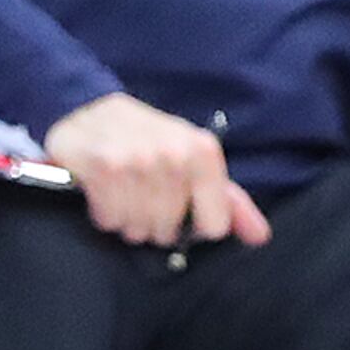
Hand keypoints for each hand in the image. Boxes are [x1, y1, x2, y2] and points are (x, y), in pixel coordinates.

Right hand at [45, 91, 268, 248]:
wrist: (89, 112)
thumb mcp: (195, 161)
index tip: (183, 210)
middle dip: (156, 224)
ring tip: (125, 195)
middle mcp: (175, 154)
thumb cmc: (149, 142)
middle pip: (170, 232)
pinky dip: (106, 216)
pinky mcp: (104, 168)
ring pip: (139, 229)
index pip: (214, 225)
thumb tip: (259, 237)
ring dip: (129, 221)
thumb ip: (229, 202)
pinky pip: (111, 221)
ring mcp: (138, 160)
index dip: (195, 226)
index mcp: (204, 152)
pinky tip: (105, 193)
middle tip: (145, 198)